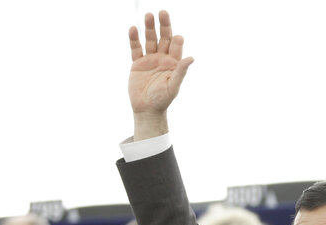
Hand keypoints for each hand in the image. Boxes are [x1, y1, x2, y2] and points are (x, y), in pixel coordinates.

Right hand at [128, 10, 193, 139]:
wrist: (147, 109)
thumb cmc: (163, 99)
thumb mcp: (173, 86)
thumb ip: (181, 72)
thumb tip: (192, 58)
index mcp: (173, 63)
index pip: (176, 47)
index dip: (177, 41)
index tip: (178, 37)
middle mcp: (162, 58)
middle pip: (163, 38)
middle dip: (163, 26)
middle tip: (163, 13)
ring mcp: (150, 59)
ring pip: (149, 40)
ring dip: (149, 28)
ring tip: (148, 15)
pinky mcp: (137, 63)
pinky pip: (135, 48)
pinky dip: (134, 39)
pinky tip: (133, 29)